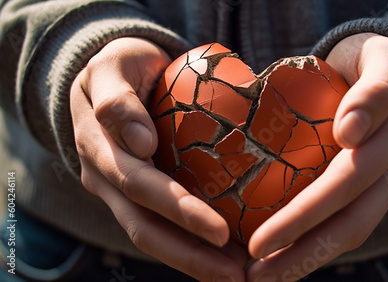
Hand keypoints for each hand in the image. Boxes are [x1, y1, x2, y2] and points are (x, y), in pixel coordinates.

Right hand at [70, 37, 246, 280]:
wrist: (110, 76)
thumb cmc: (119, 65)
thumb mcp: (111, 67)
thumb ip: (116, 100)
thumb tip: (140, 144)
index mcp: (98, 148)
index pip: (140, 187)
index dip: (178, 211)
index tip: (221, 232)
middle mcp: (106, 179)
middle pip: (145, 228)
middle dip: (191, 255)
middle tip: (238, 275)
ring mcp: (118, 191)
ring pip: (152, 236)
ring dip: (194, 261)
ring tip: (238, 276)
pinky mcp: (136, 194)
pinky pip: (160, 225)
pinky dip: (191, 246)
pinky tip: (224, 255)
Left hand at [246, 33, 387, 280]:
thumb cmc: (377, 63)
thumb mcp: (384, 59)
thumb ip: (374, 91)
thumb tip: (349, 132)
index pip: (346, 180)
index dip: (306, 213)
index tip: (262, 240)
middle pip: (349, 221)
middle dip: (298, 248)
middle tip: (252, 270)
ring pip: (351, 232)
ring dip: (306, 260)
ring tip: (263, 278)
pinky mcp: (378, 191)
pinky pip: (350, 225)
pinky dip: (316, 247)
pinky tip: (284, 258)